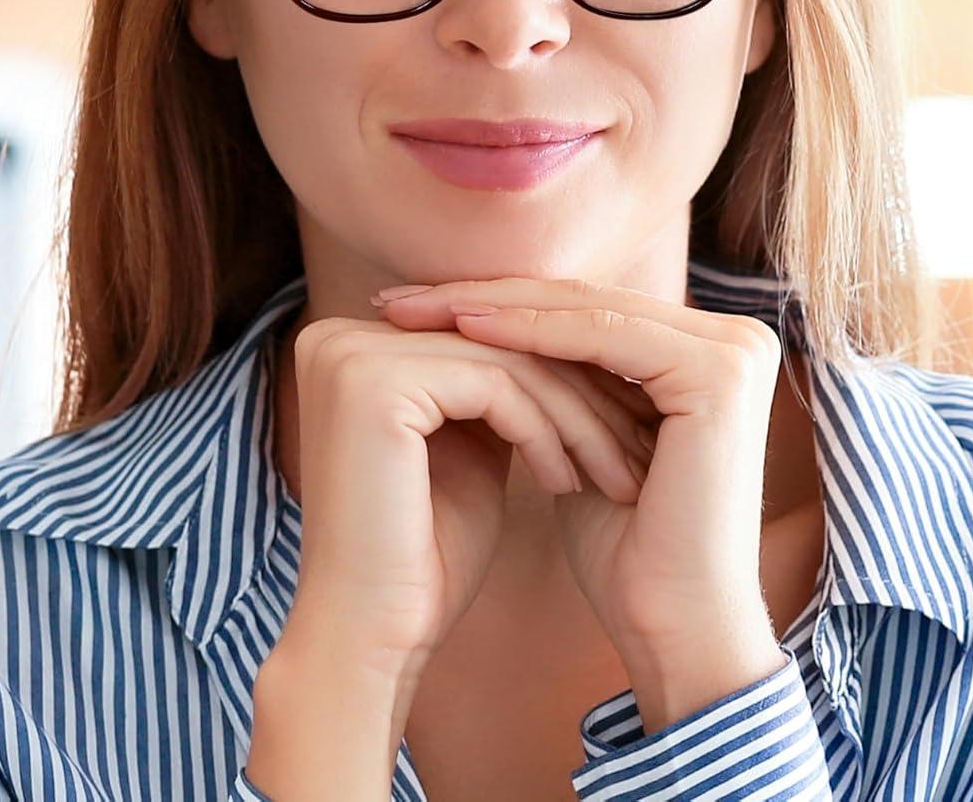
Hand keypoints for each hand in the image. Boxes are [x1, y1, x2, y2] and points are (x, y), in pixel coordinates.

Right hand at [280, 311, 653, 686]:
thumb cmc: (423, 557)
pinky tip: (569, 482)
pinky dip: (544, 432)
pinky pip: (495, 387)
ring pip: (504, 361)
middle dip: (575, 392)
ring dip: (573, 416)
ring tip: (614, 470)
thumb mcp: (466, 448)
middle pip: (493, 341)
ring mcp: (351, 354)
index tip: (621, 419)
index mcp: (350, 343)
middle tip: (635, 442)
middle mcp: (338, 335)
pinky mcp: (374, 383)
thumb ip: (492, 390)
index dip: (556, 375)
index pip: (479, 335)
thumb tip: (561, 344)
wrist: (372, 638)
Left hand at [371, 277, 787, 691]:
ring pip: (585, 309)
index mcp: (709, 349)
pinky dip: (527, 330)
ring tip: (415, 309)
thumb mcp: (583, 440)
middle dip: (482, 298)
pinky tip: (464, 328)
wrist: (674, 628)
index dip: (495, 304)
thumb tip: (481, 329)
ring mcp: (733, 351)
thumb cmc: (625, 552)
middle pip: (582, 301)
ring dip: (492, 306)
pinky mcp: (718, 372)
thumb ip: (563, 381)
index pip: (582, 309)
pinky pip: (601, 336)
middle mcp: (734, 338)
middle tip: (397, 299)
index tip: (411, 310)